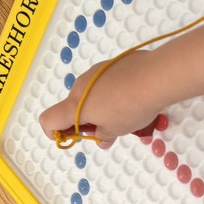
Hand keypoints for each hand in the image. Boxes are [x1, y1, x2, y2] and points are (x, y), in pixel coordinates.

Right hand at [38, 51, 161, 147]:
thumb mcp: (117, 129)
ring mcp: (95, 73)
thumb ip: (104, 135)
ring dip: (100, 106)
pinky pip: (104, 82)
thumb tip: (102, 139)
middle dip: (86, 121)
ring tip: (127, 113)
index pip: (48, 119)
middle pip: (73, 107)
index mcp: (75, 105)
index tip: (72, 138)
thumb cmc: (129, 107)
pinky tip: (132, 97)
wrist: (154, 76)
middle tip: (109, 128)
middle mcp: (80, 86)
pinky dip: (111, 93)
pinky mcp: (110, 65)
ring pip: (90, 94)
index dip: (54, 132)